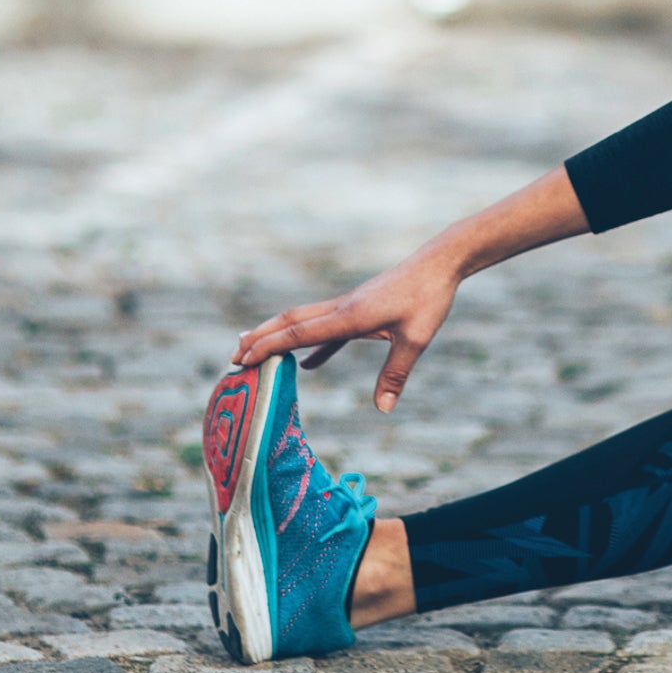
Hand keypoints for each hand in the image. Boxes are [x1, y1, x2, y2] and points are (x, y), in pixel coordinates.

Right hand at [231, 248, 463, 412]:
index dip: (267, 346)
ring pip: (303, 321)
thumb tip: (383, 409)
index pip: (298, 332)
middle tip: (232, 359)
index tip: (241, 360)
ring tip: (253, 353)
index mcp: (349, 316)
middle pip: (289, 322)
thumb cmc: (429, 298)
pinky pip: (327, 330)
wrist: (439, 263)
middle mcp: (342, 308)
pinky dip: (312, 346)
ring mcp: (349, 306)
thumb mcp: (416, 339)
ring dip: (278, 336)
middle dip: (260, 339)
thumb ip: (396, 374)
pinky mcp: (360, 308)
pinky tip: (308, 365)